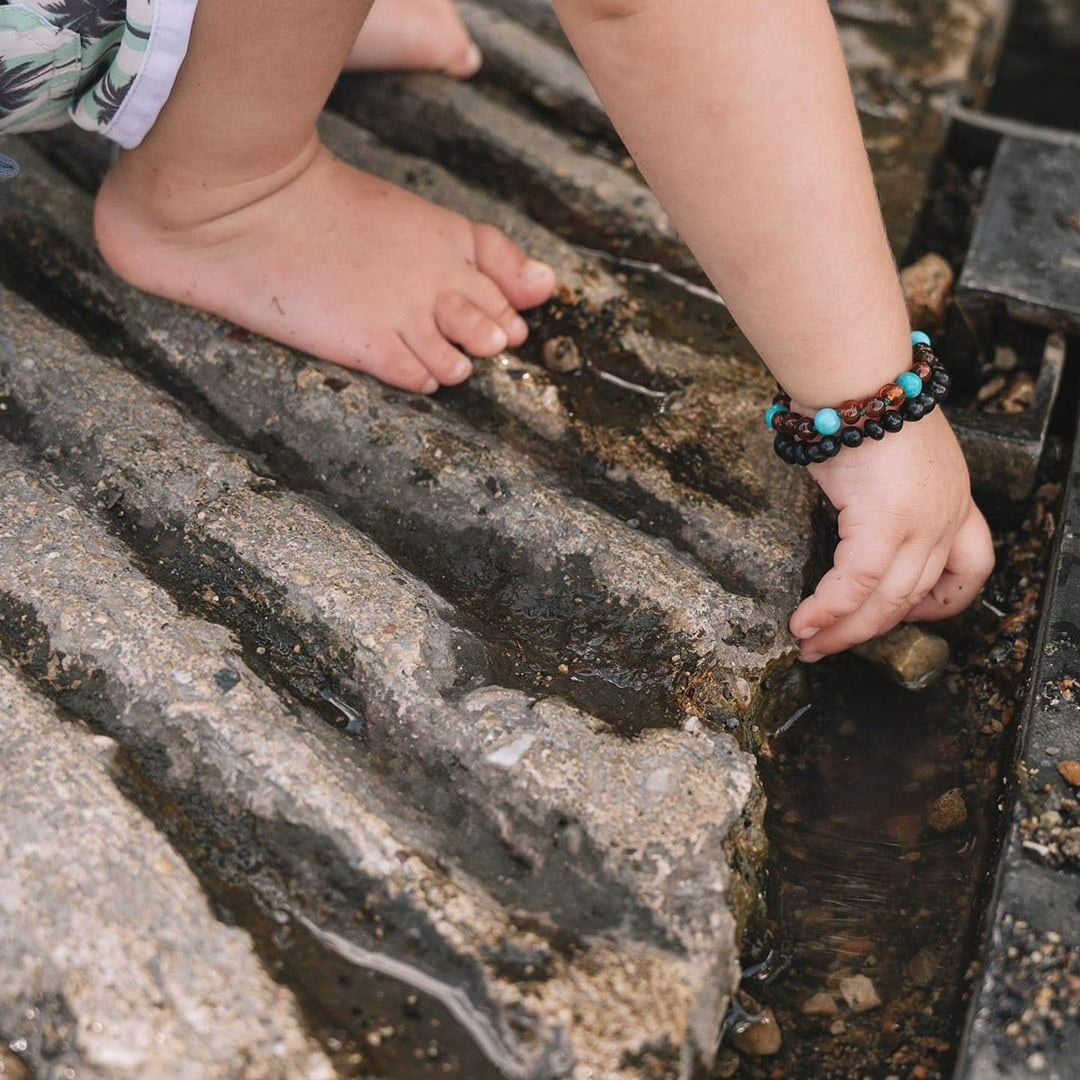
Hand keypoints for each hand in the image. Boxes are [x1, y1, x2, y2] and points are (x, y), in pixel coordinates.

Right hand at [788, 408, 993, 660]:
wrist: (857, 375)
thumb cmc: (862, 398)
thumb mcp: (891, 446)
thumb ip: (885, 485)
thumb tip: (851, 502)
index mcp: (954, 496)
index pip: (970, 566)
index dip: (944, 601)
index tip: (911, 614)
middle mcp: (947, 516)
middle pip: (917, 596)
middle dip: (871, 629)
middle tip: (833, 647)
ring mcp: (922, 524)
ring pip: (888, 602)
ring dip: (844, 631)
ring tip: (810, 645)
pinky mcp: (885, 526)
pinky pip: (856, 586)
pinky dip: (828, 611)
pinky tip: (803, 623)